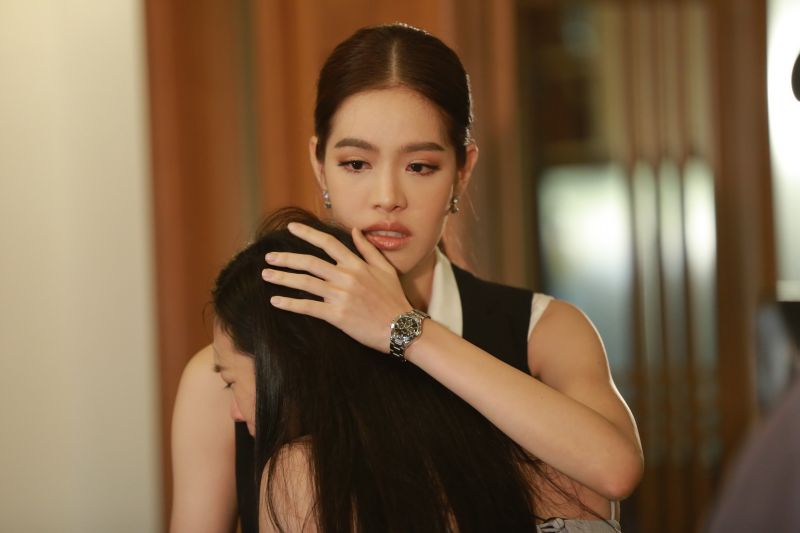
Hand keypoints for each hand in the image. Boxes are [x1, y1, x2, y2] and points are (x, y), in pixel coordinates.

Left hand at [262, 222, 411, 352]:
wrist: (400, 327)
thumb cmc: (394, 299)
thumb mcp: (386, 269)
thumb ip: (368, 249)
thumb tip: (355, 230)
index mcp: (357, 264)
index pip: (328, 242)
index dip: (307, 233)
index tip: (291, 227)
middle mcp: (346, 277)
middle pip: (310, 262)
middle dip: (286, 258)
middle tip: (269, 257)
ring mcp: (341, 296)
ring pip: (305, 282)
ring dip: (283, 278)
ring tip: (266, 275)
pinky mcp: (337, 315)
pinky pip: (308, 307)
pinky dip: (290, 303)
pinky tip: (276, 301)